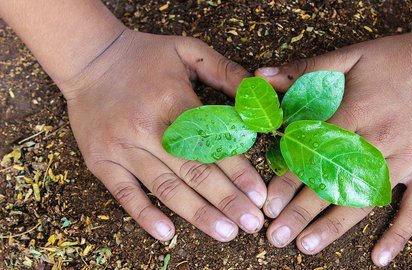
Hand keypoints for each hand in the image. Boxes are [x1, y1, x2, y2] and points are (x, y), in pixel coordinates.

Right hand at [58, 29, 266, 241]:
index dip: (238, 171)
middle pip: (193, 171)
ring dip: (197, 213)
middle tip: (251, 223)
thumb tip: (259, 94)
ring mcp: (122, 147)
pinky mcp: (101, 161)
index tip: (259, 196)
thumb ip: (225, 71)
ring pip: (165, 187)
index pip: (211, 142)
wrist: (88, 58)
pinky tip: (167, 233)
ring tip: (225, 232)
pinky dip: (145, 215)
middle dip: (226, 200)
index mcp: (173, 100)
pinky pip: (124, 193)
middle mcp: (147, 127)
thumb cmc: (144, 56)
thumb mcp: (188, 51)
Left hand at [256, 28, 411, 265]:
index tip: (267, 204)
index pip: (313, 154)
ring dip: (335, 226)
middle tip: (275, 237)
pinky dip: (399, 233)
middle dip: (301, 212)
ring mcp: (407, 159)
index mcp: (355, 114)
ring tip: (307, 247)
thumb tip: (261, 77)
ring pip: (366, 200)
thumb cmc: (400, 57)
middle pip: (334, 183)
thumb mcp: (351, 55)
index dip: (288, 180)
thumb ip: (306, 69)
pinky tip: (380, 258)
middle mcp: (378, 142)